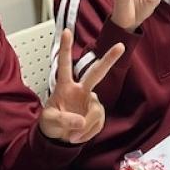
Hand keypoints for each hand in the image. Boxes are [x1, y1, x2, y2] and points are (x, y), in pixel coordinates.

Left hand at [40, 29, 124, 143]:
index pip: (64, 65)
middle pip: (96, 73)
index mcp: (65, 87)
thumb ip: (63, 120)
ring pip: (95, 112)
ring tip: (72, 137)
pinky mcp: (97, 113)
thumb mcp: (49, 121)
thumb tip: (80, 121)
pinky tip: (79, 136)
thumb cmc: (50, 124)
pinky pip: (97, 123)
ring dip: (85, 127)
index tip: (66, 31)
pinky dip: (88, 133)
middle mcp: (80, 90)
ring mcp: (90, 101)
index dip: (65, 48)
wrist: (58, 138)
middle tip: (120, 46)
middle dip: (108, 59)